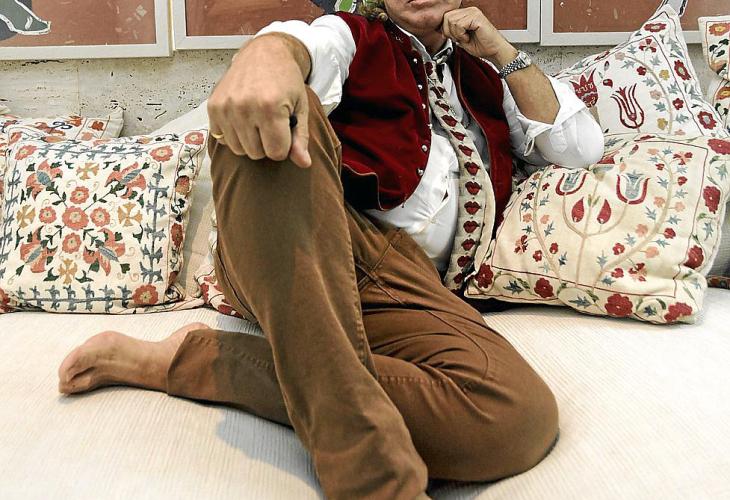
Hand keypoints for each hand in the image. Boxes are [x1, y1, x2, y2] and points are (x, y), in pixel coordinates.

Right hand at [207, 34, 311, 167]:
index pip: (276, 153)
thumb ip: (300, 137)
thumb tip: (304, 164)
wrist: (263, 53)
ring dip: (250, 141)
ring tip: (257, 120)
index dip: (283, 146)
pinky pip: (223, 139)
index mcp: (270, 108)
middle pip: (256, 154)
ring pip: (239, 150)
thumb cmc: (286, 80)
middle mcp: (244, 108)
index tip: (284, 130)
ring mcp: (225, 107)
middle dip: (266, 144)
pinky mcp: (213, 107)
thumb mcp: (300, 107)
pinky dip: (234, 134)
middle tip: (271, 123)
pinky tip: (242, 118)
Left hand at [440, 7, 516, 66]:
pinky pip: (459, 24)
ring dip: (456, 34)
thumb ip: (452, 32)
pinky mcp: (477, 17)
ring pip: (452, 21)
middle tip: (459, 39)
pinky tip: (469, 38)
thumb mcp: (461, 39)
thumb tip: (442, 30)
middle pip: (447, 17)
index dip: (445, 29)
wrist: (494, 51)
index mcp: (466, 14)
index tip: (453, 38)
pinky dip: (461, 35)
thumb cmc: (482, 46)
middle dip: (449, 32)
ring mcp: (473, 12)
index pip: (446, 16)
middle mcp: (470, 11)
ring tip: (466, 38)